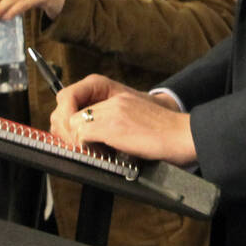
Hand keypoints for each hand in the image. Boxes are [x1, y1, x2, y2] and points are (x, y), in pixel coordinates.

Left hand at [51, 74, 195, 163]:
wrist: (182, 134)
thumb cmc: (162, 132)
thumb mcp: (133, 116)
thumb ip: (110, 119)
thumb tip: (86, 136)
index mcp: (114, 92)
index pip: (72, 99)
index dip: (66, 118)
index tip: (68, 135)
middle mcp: (110, 97)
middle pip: (66, 107)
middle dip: (63, 128)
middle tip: (71, 144)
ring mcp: (110, 110)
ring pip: (70, 121)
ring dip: (72, 138)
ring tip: (83, 149)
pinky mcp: (112, 125)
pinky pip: (81, 134)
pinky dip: (83, 146)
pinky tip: (95, 153)